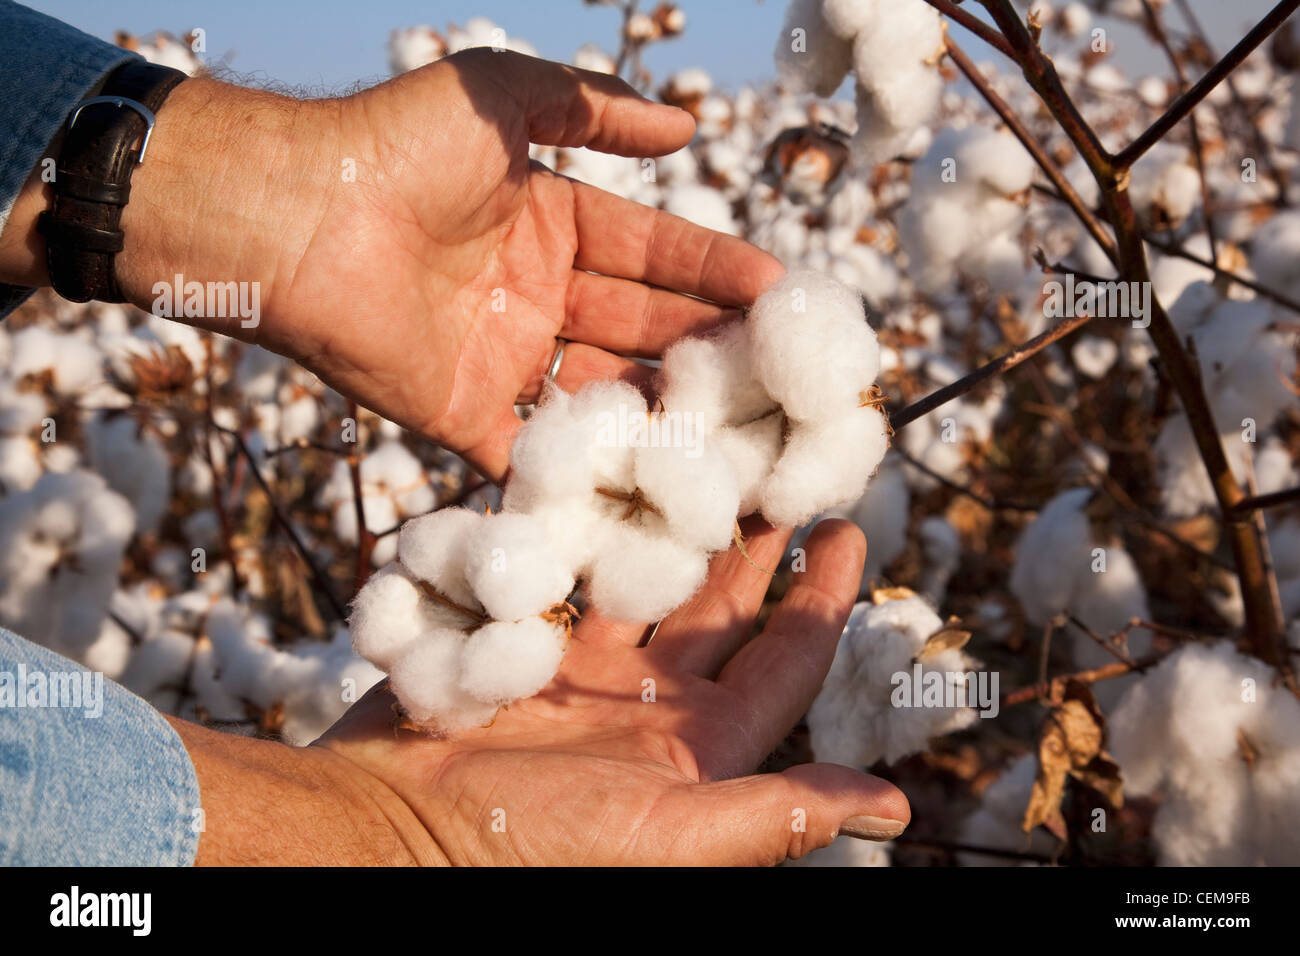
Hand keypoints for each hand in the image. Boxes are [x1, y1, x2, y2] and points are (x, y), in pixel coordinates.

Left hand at [32, 49, 781, 478]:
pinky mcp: (464, 418)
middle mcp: (535, 296)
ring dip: (667, 410)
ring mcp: (503, 360)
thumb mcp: (508, 97)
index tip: (783, 294)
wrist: (298, 216)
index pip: (653, 252)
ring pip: (605, 392)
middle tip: (783, 375)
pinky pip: (536, 454)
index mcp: (550, 223)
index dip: (716, 272)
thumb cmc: (398, 144)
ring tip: (743, 433)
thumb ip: (598, 110)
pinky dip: (587, 472)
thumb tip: (689, 123)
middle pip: (642, 326)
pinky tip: (658, 485)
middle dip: (709, 346)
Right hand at [173, 520, 908, 864]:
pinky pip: (565, 575)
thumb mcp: (670, 838)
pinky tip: (602, 471)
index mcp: (700, 747)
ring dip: (667, 518)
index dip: (821, 596)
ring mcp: (582, 673)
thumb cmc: (536, 853)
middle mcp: (649, 705)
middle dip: (747, 537)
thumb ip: (776, 815)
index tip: (846, 524)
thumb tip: (898, 811)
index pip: (784, 659)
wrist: (390, 839)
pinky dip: (584, 528)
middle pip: (716, 605)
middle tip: (773, 459)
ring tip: (693, 447)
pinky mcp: (520, 647)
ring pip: (641, 576)